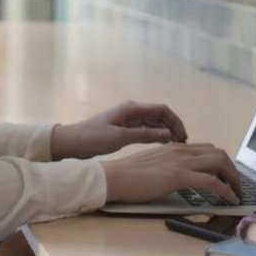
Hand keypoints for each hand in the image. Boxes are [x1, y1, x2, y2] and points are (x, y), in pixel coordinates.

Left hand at [50, 100, 187, 158]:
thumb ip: (145, 135)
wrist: (72, 142)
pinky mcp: (124, 128)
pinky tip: (163, 145)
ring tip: (176, 147)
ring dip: (166, 132)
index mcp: (131, 108)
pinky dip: (156, 135)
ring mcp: (128, 119)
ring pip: (154, 123)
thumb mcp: (120, 137)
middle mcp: (131, 110)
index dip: (175, 121)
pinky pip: (146, 129)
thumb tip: (168, 134)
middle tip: (182, 144)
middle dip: (173, 127)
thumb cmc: (93, 138)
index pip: (162, 109)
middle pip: (160, 115)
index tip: (183, 137)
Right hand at [99, 143, 242, 204]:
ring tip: (237, 194)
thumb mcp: (153, 164)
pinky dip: (227, 190)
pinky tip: (231, 200)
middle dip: (233, 171)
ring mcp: (181, 162)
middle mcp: (181, 150)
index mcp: (174, 147)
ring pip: (220, 163)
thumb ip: (168, 165)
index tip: (226, 177)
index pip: (208, 149)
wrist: (113, 177)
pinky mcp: (179, 176)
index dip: (221, 163)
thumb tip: (179, 177)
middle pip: (219, 154)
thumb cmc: (127, 175)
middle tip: (236, 187)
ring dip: (234, 179)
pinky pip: (212, 181)